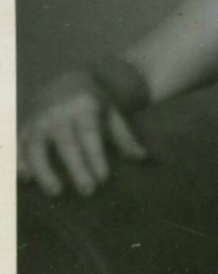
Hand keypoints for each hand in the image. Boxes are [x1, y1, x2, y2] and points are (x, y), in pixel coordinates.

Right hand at [17, 69, 148, 197]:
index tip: (103, 179)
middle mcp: (59, 112)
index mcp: (85, 107)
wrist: (68, 81)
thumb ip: (125, 137)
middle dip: (76, 168)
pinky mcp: (24, 126)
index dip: (95, 157)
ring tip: (56, 192)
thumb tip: (143, 158)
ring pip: (36, 147)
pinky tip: (25, 180)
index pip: (90, 134)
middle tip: (87, 191)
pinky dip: (19, 162)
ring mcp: (38, 119)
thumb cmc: (95, 103)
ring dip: (44, 171)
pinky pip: (18, 145)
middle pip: (66, 144)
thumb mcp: (113, 113)